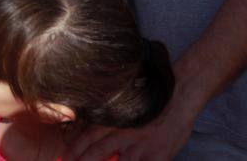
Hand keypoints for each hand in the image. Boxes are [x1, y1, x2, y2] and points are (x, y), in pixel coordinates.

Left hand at [65, 93, 195, 160]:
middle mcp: (125, 130)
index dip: (74, 147)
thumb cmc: (151, 97)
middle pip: (97, 151)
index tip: (65, 156)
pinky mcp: (159, 155)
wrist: (181, 93)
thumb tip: (87, 125)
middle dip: (82, 160)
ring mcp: (142, 145)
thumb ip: (110, 115)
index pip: (88, 135)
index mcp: (115, 116)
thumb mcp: (126, 102)